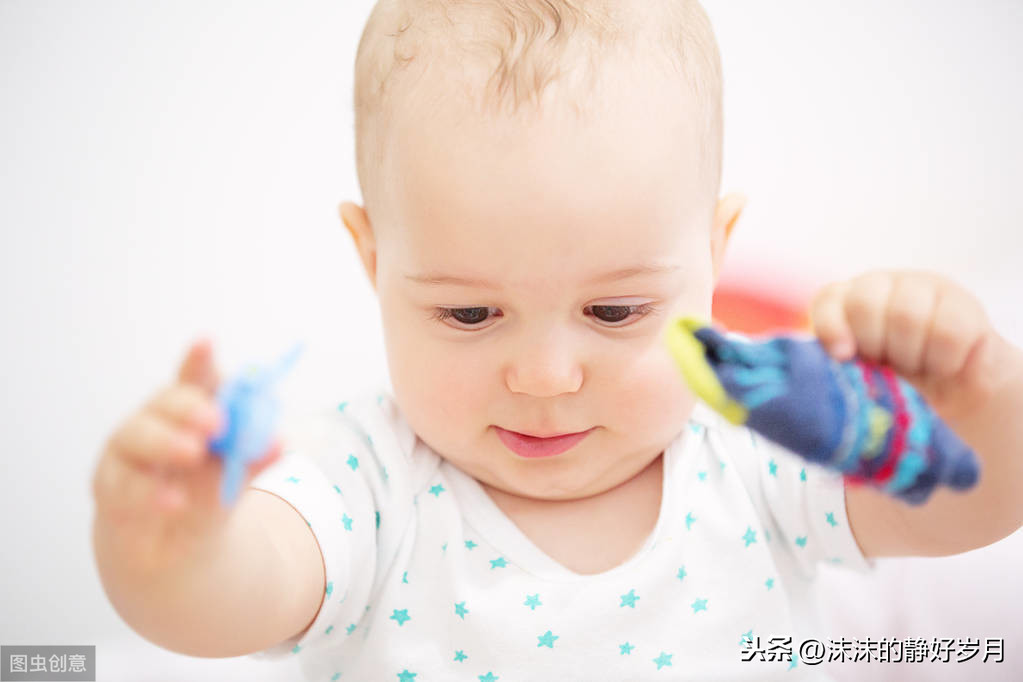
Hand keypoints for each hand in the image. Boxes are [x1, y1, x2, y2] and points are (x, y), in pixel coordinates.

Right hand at [92, 338, 282, 564]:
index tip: (206, 343)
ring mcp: (128, 453)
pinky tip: (174, 501)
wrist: (171, 548)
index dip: (199, 361)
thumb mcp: (235, 477)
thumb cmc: (203, 494)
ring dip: (166, 441)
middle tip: (216, 420)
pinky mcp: (110, 488)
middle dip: (189, 407)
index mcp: (192, 410)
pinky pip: (125, 485)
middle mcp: (156, 421)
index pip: (197, 379)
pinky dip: (150, 492)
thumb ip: (253, 458)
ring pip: (136, 436)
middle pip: (165, 402)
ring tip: (192, 451)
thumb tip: (280, 444)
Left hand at [810, 269, 1010, 422]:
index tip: (842, 356)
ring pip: (906, 316)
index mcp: (846, 300)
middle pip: (864, 303)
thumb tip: (834, 358)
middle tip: (888, 364)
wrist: (955, 398)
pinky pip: (949, 333)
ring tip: (917, 366)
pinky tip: (944, 366)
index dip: (831, 327)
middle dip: (873, 344)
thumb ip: (838, 361)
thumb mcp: (857, 374)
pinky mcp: (965, 305)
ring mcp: (926, 289)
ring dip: (910, 356)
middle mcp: (884, 285)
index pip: (829, 299)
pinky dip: (943, 360)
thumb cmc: (894, 386)